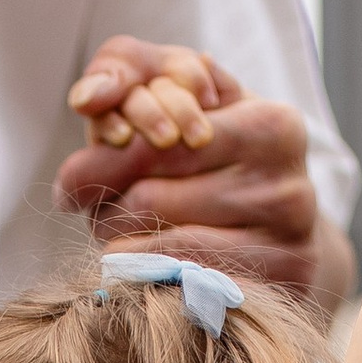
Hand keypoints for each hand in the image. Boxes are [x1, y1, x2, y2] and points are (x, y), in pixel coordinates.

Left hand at [55, 37, 331, 299]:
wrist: (277, 222)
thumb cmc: (213, 145)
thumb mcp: (177, 89)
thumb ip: (126, 68)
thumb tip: (87, 99)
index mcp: (271, 125)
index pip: (157, 144)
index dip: (103, 162)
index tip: (72, 181)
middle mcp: (288, 184)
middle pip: (150, 200)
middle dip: (108, 208)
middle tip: (99, 215)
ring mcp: (289, 246)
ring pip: (163, 250)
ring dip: (122, 248)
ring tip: (119, 240)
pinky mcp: (277, 294)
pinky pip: (186, 290)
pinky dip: (152, 281)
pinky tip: (146, 272)